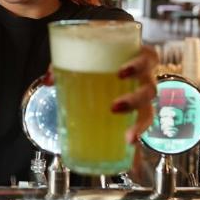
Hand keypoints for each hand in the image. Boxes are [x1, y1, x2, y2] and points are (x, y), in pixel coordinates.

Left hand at [43, 44, 158, 145]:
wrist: (106, 54)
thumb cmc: (101, 51)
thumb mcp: (85, 49)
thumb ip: (67, 60)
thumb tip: (49, 80)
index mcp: (138, 57)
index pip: (148, 58)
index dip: (139, 65)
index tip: (121, 73)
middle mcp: (145, 78)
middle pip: (150, 90)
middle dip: (135, 100)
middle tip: (114, 106)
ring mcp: (142, 97)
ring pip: (149, 111)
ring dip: (139, 125)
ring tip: (128, 137)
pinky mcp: (136, 112)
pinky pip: (141, 126)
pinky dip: (136, 137)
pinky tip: (130, 150)